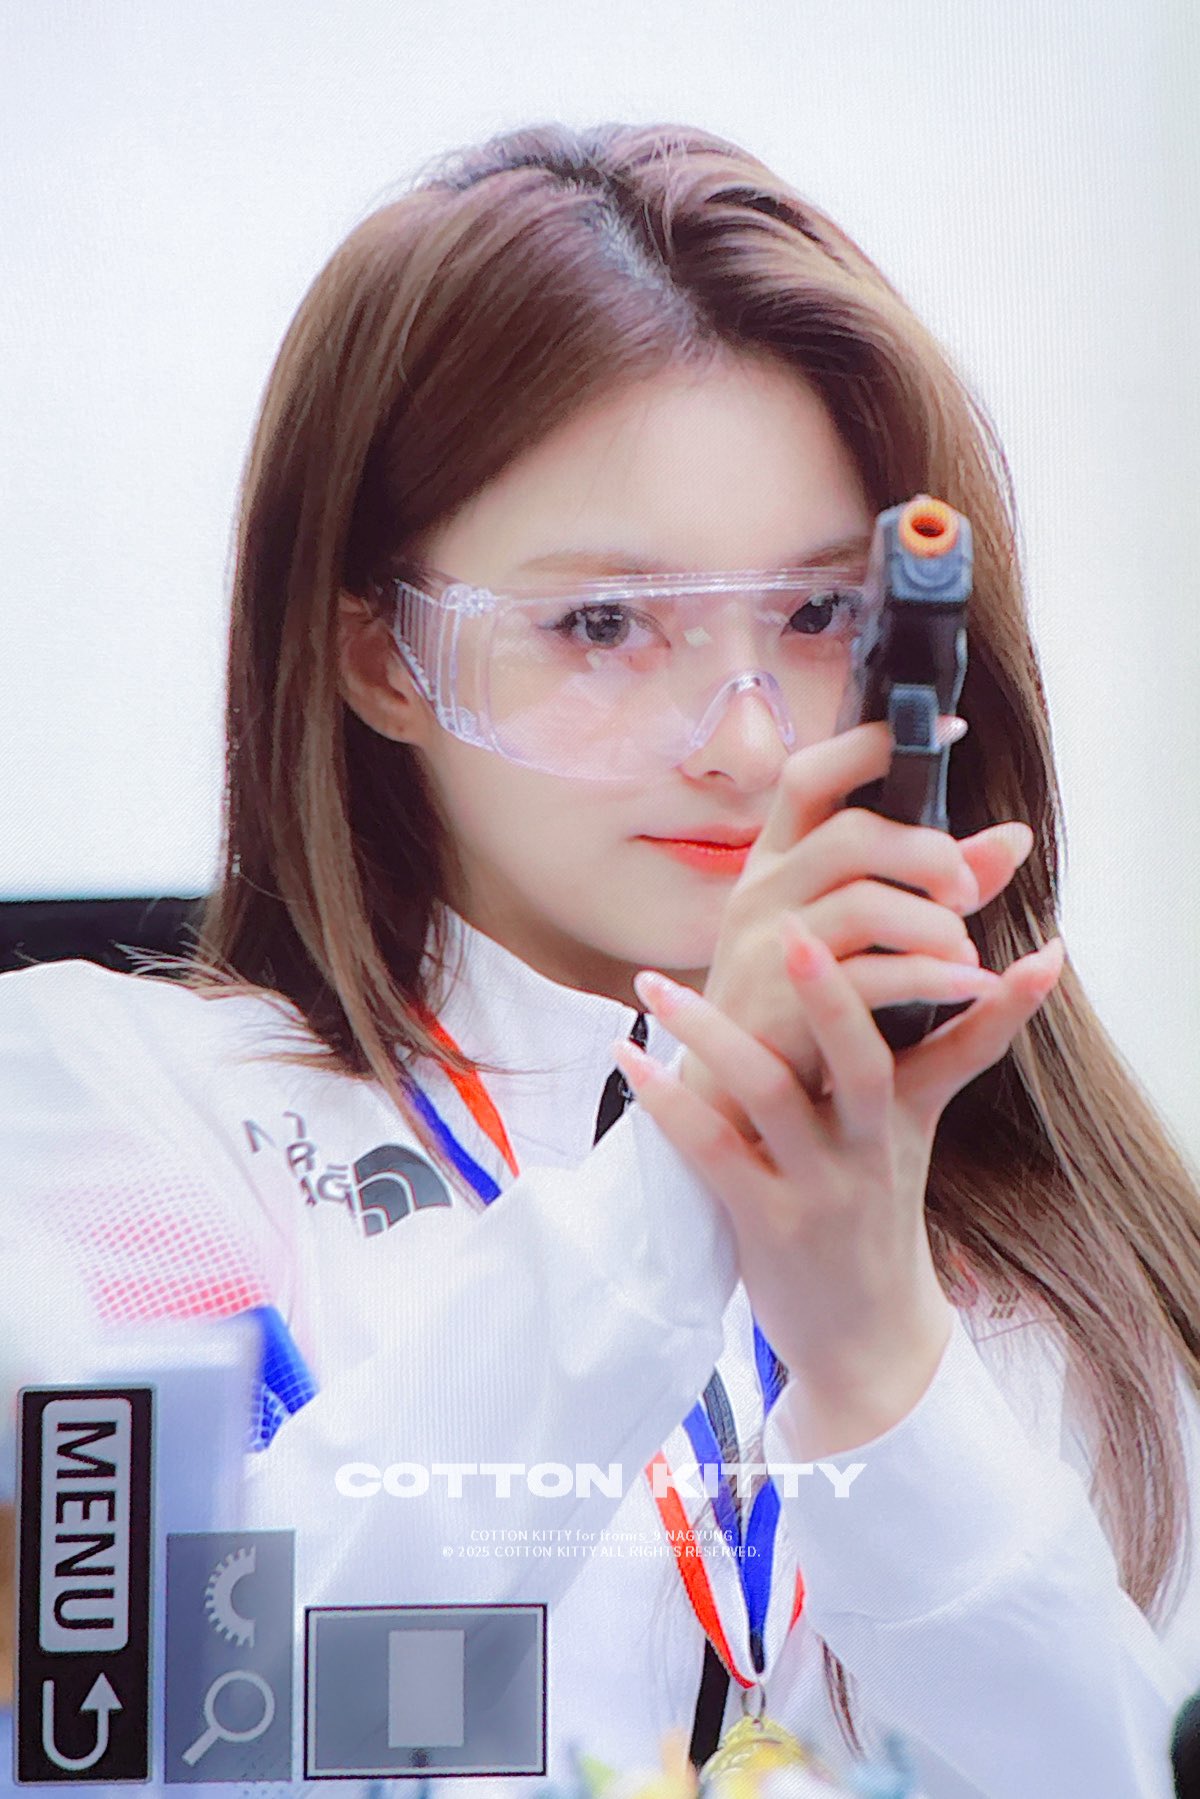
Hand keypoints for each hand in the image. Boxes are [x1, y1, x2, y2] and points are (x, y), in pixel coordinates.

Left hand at [615, 920, 1064, 1453]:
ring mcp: (820, 1190)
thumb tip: (1002, 963)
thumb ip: (944, 1044)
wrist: (866, 1341)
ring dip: (711, 1034)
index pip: (962, 1044)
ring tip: (655, 986)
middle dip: (833, 995)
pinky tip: (630, 1058)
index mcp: (909, 1115)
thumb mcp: (915, 1127)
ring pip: (773, 1096)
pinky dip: (669, 1104)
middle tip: (791, 929)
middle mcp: (872, 1148)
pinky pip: (714, 1153)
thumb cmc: (876, 1209)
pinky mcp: (767, 1227)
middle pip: (865, 1061)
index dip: (993, 998)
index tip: (1006, 937)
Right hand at [687, 720, 1034, 1136]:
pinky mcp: (780, 1008)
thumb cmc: (806, 1005)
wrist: (738, 1099)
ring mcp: (763, 948)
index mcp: (777, 860)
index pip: (813, 774)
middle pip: (852, 835)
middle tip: (971, 893)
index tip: (951, 733)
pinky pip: (868, 977)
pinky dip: (933, 978)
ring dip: (935, 925)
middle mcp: (761, 892)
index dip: (875, 744)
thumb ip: (935, 884)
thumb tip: (1012, 838)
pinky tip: (971, 986)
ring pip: (863, 903)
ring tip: (970, 958)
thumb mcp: (866, 935)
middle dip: (930, 854)